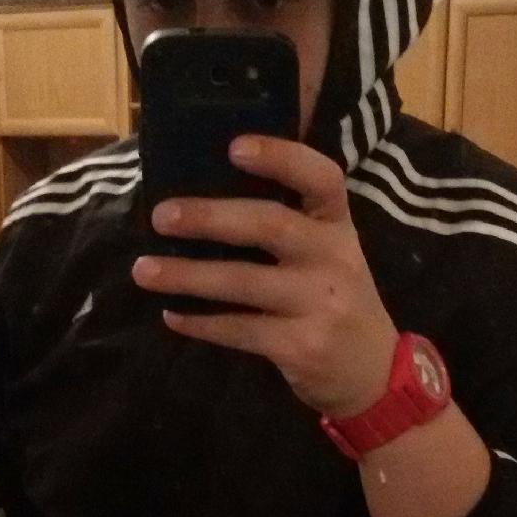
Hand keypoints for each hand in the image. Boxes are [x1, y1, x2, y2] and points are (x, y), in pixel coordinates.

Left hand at [132, 135, 398, 417]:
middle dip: (211, 218)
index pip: (322, 178)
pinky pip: (240, 329)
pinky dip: (201, 323)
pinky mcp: (303, 345)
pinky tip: (172, 315)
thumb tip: (209, 191)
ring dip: (188, 275)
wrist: (373, 369)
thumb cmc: (337, 295)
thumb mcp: (328, 251)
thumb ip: (290, 222)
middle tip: (161, 216)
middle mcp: (334, 257)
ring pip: (244, 282)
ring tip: (143, 270)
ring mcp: (321, 303)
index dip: (281, 157)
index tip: (234, 147)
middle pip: (272, 225)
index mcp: (338, 224)